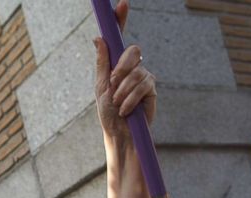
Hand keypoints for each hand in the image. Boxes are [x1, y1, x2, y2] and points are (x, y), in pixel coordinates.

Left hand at [94, 0, 155, 139]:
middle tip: (112, 83)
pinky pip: (143, 85)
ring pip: (136, 72)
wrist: (119, 133)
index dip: (121, 19)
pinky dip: (130, 98)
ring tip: (118, 104)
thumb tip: (98, 37)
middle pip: (133, 51)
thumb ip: (102, 62)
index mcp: (116, 63)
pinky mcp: (152, 89)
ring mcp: (144, 76)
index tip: (122, 3)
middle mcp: (132, 66)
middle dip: (121, 68)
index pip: (119, 38)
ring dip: (123, 90)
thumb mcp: (101, 86)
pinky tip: (126, 109)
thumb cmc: (108, 112)